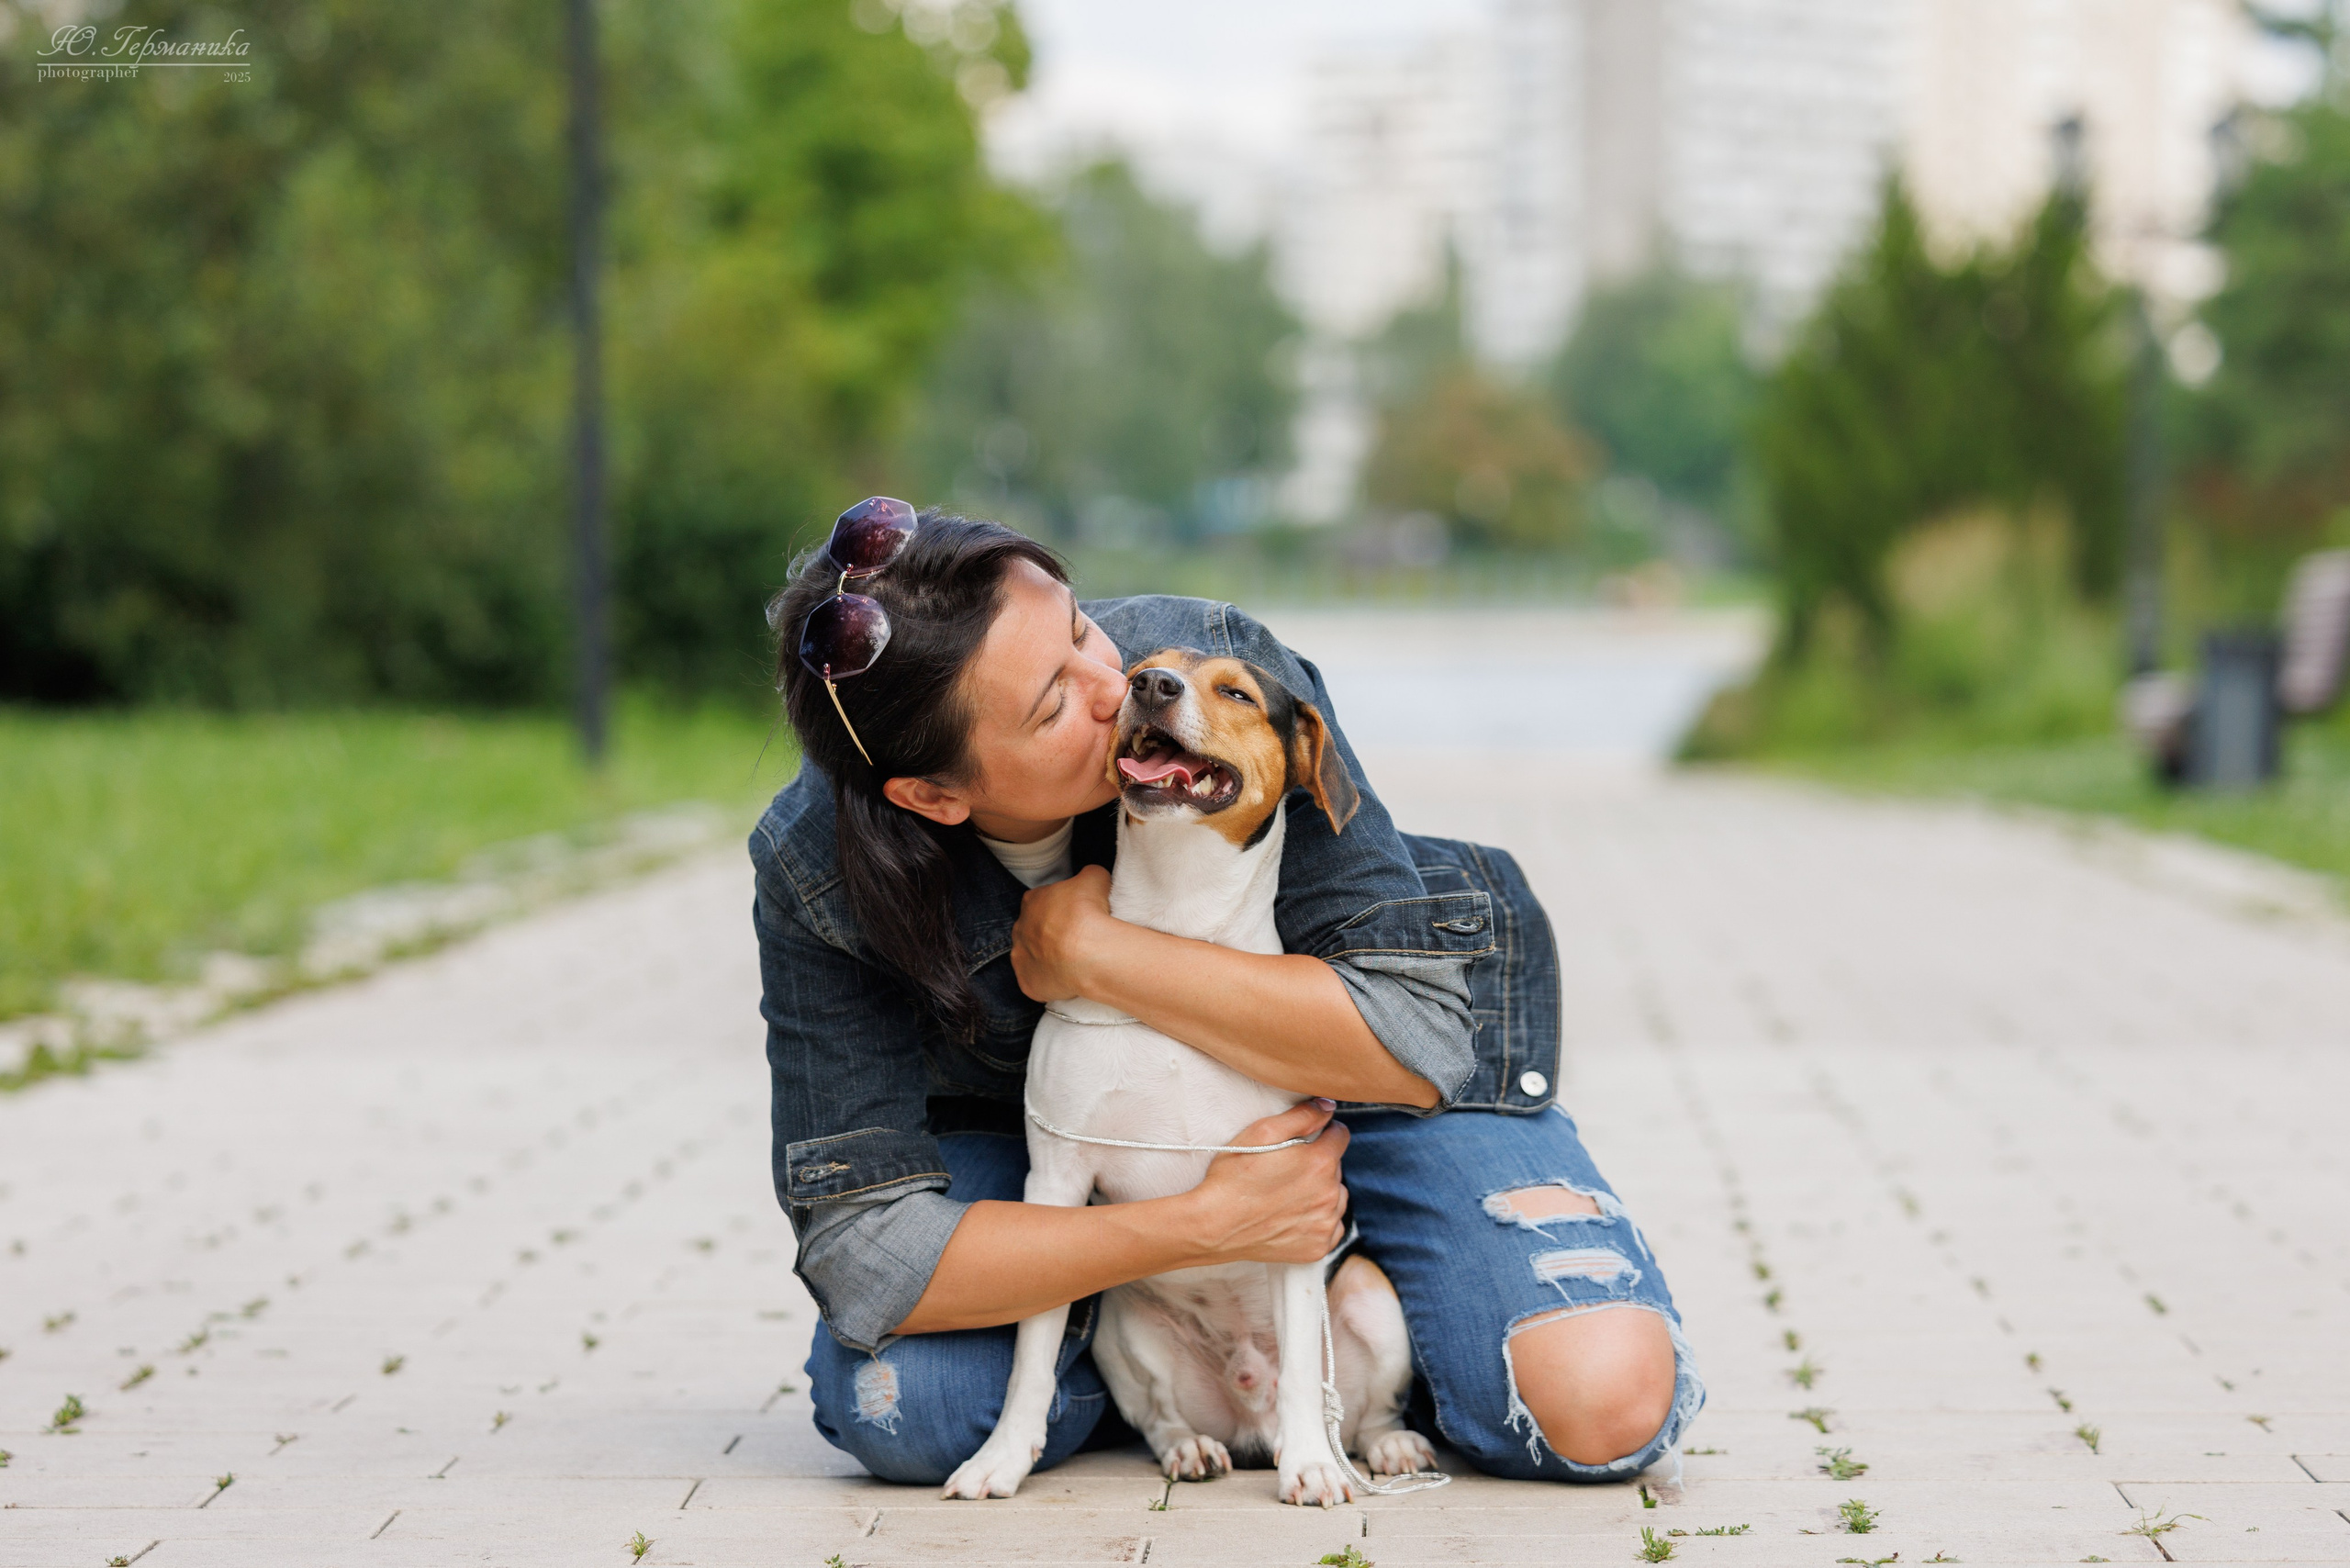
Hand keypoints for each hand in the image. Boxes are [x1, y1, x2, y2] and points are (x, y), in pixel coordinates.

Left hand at [1011, 864, 1115, 1002]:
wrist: (1087, 952)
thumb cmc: (1088, 912)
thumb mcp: (1095, 878)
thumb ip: (1088, 875)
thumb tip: (1090, 879)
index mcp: (1032, 901)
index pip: (1041, 900)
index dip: (1059, 907)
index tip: (1075, 914)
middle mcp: (1020, 928)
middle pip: (1033, 929)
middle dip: (1050, 933)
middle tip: (1075, 939)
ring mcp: (1020, 957)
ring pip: (1031, 957)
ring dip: (1047, 958)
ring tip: (1072, 962)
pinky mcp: (1027, 983)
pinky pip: (1036, 982)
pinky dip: (1049, 982)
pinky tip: (1067, 980)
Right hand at [1183, 1099, 1351, 1265]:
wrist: (1214, 1225)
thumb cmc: (1233, 1177)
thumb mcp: (1261, 1133)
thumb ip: (1301, 1116)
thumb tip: (1329, 1106)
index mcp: (1320, 1162)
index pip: (1340, 1136)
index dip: (1324, 1132)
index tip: (1307, 1139)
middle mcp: (1330, 1194)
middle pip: (1335, 1167)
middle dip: (1317, 1164)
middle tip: (1285, 1170)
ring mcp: (1326, 1223)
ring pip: (1337, 1197)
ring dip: (1321, 1192)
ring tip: (1288, 1194)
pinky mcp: (1319, 1247)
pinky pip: (1332, 1227)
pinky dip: (1319, 1220)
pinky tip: (1293, 1216)